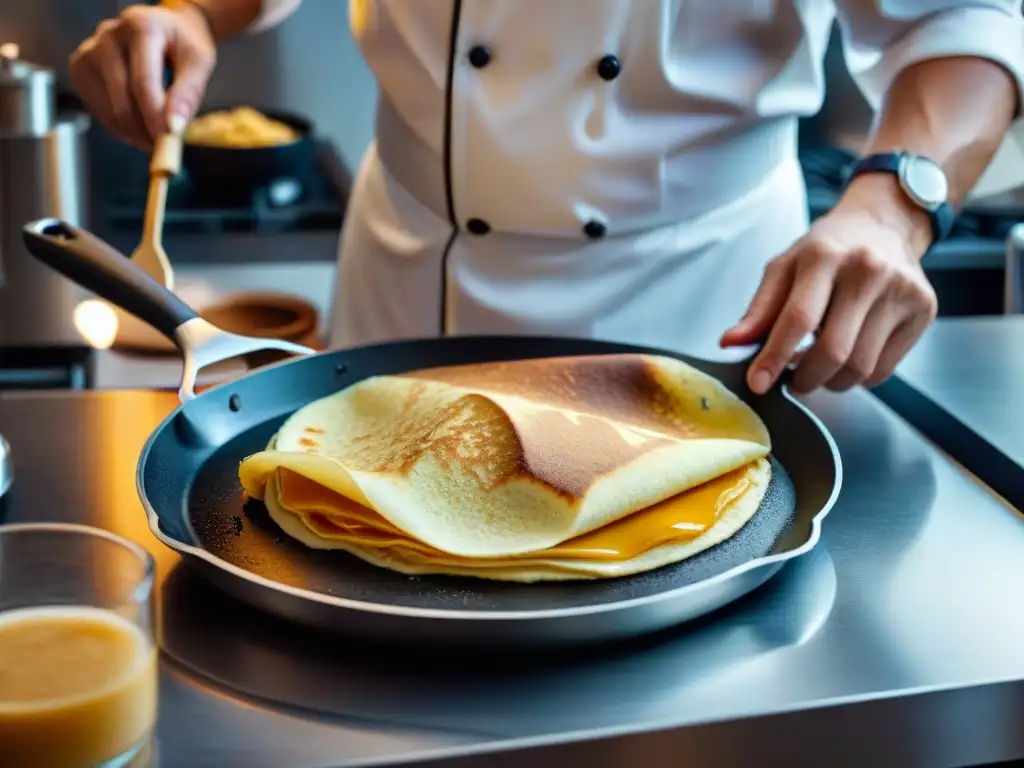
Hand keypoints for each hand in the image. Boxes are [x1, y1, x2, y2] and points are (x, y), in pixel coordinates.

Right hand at [69, 3, 215, 149]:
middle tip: (165, 147)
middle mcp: (108, 34)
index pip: (143, 81)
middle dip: (145, 130)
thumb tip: (173, 129)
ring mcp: (89, 51)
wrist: (165, 30)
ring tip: (154, 136)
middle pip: (123, 97)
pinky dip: (119, 127)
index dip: (155, 117)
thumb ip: (188, 94)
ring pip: (109, 108)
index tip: (169, 141)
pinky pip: (98, 110)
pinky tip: (137, 126)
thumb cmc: (183, 46)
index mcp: (140, 26)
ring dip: (134, 133)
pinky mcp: (80, 68)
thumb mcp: (198, 63)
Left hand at [720, 176, 938, 394]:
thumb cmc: (827, 250)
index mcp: (824, 256)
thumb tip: (731, 343)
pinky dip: (858, 377)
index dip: (774, 357)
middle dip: (804, 379)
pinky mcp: (924, 309)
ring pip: (859, 367)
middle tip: (792, 381)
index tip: (758, 383)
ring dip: (830, 381)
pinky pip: (884, 369)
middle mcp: (868, 270)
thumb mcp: (784, 268)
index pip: (798, 318)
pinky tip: (848, 357)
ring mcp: (901, 290)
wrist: (884, 226)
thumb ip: (758, 309)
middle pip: (833, 351)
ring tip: (818, 367)